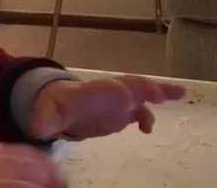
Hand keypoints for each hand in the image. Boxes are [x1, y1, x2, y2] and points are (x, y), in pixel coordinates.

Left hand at [30, 76, 185, 139]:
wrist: (56, 105)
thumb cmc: (54, 108)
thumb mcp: (47, 115)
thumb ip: (44, 120)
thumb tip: (37, 128)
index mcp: (90, 92)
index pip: (108, 89)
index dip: (119, 94)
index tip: (130, 100)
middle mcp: (106, 92)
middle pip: (130, 85)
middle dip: (148, 88)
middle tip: (169, 91)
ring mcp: (116, 100)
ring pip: (140, 92)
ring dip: (158, 92)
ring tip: (179, 94)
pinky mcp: (122, 112)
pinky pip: (139, 111)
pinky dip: (148, 116)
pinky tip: (149, 130)